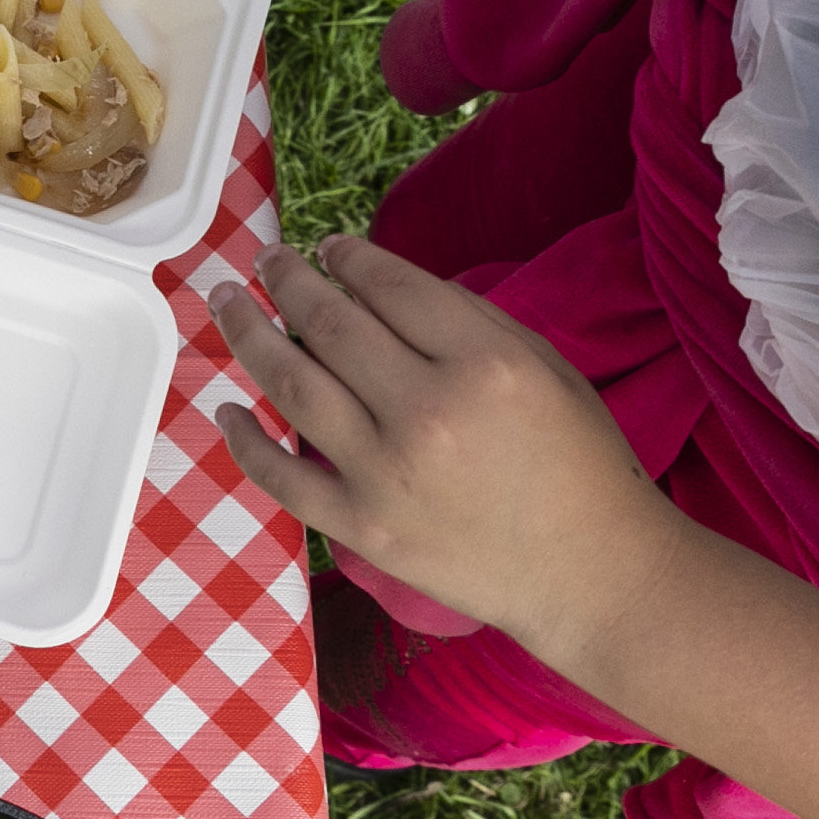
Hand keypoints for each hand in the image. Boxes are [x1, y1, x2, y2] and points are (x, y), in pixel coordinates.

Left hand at [200, 234, 688, 652]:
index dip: (347, 257)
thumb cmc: (581, 463)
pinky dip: (244, 440)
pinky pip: (282, 476)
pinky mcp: (362, 527)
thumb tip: (383, 283)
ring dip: (248, 334)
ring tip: (227, 302)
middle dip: (287, 280)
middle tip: (266, 259)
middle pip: (329, 325)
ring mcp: (386, 473)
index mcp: (483, 363)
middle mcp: (428, 412)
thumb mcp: (546, 368)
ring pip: (290, 386)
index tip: (326, 247)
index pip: (389, 287)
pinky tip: (226, 408)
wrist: (592, 572)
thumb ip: (468, 321)